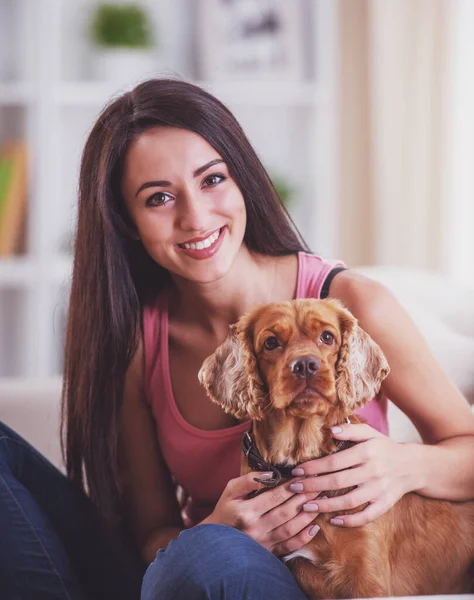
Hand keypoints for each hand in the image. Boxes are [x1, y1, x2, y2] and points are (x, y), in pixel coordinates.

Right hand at [200, 471, 321, 555]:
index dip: (292, 486)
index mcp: (246, 512)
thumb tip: (270, 475)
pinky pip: (289, 547)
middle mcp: (256, 529)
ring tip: (319, 502)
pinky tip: (314, 527)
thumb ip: (249, 480)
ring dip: (307, 515)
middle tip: (318, 486)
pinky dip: (303, 538)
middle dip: (304, 497)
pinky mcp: (268, 553)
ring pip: (290, 529)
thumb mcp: (230, 490)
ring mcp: (263, 543)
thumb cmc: (225, 510)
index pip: (274, 497)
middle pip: (286, 512)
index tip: (305, 476)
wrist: (216, 541)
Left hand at [290, 424, 416, 526]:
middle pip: (337, 481)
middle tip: (294, 488)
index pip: (334, 461)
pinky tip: (333, 520)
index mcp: (366, 452)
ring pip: (348, 501)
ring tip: (306, 506)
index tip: (297, 471)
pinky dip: (350, 521)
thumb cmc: (384, 447)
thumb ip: (351, 430)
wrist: (413, 465)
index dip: (313, 467)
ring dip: (325, 505)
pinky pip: (366, 516)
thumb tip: (331, 430)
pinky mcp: (385, 504)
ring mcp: (379, 490)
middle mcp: (372, 471)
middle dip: (313, 485)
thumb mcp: (369, 433)